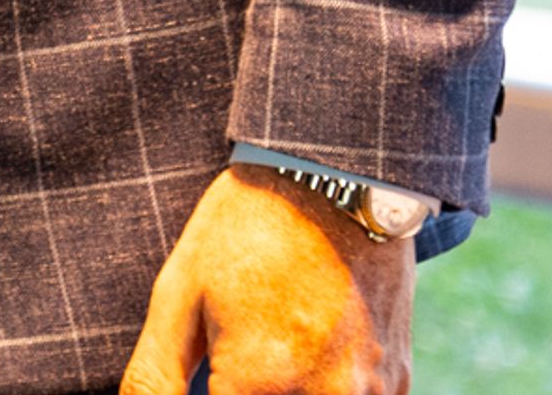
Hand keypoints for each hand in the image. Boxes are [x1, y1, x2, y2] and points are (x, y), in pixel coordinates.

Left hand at [121, 165, 413, 394]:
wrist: (336, 177)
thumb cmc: (245, 229)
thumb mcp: (179, 294)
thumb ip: (155, 378)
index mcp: (262, 382)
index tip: (208, 380)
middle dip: (245, 393)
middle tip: (236, 352)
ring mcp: (369, 393)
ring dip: (284, 392)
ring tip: (270, 347)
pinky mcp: (396, 381)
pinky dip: (325, 391)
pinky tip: (308, 350)